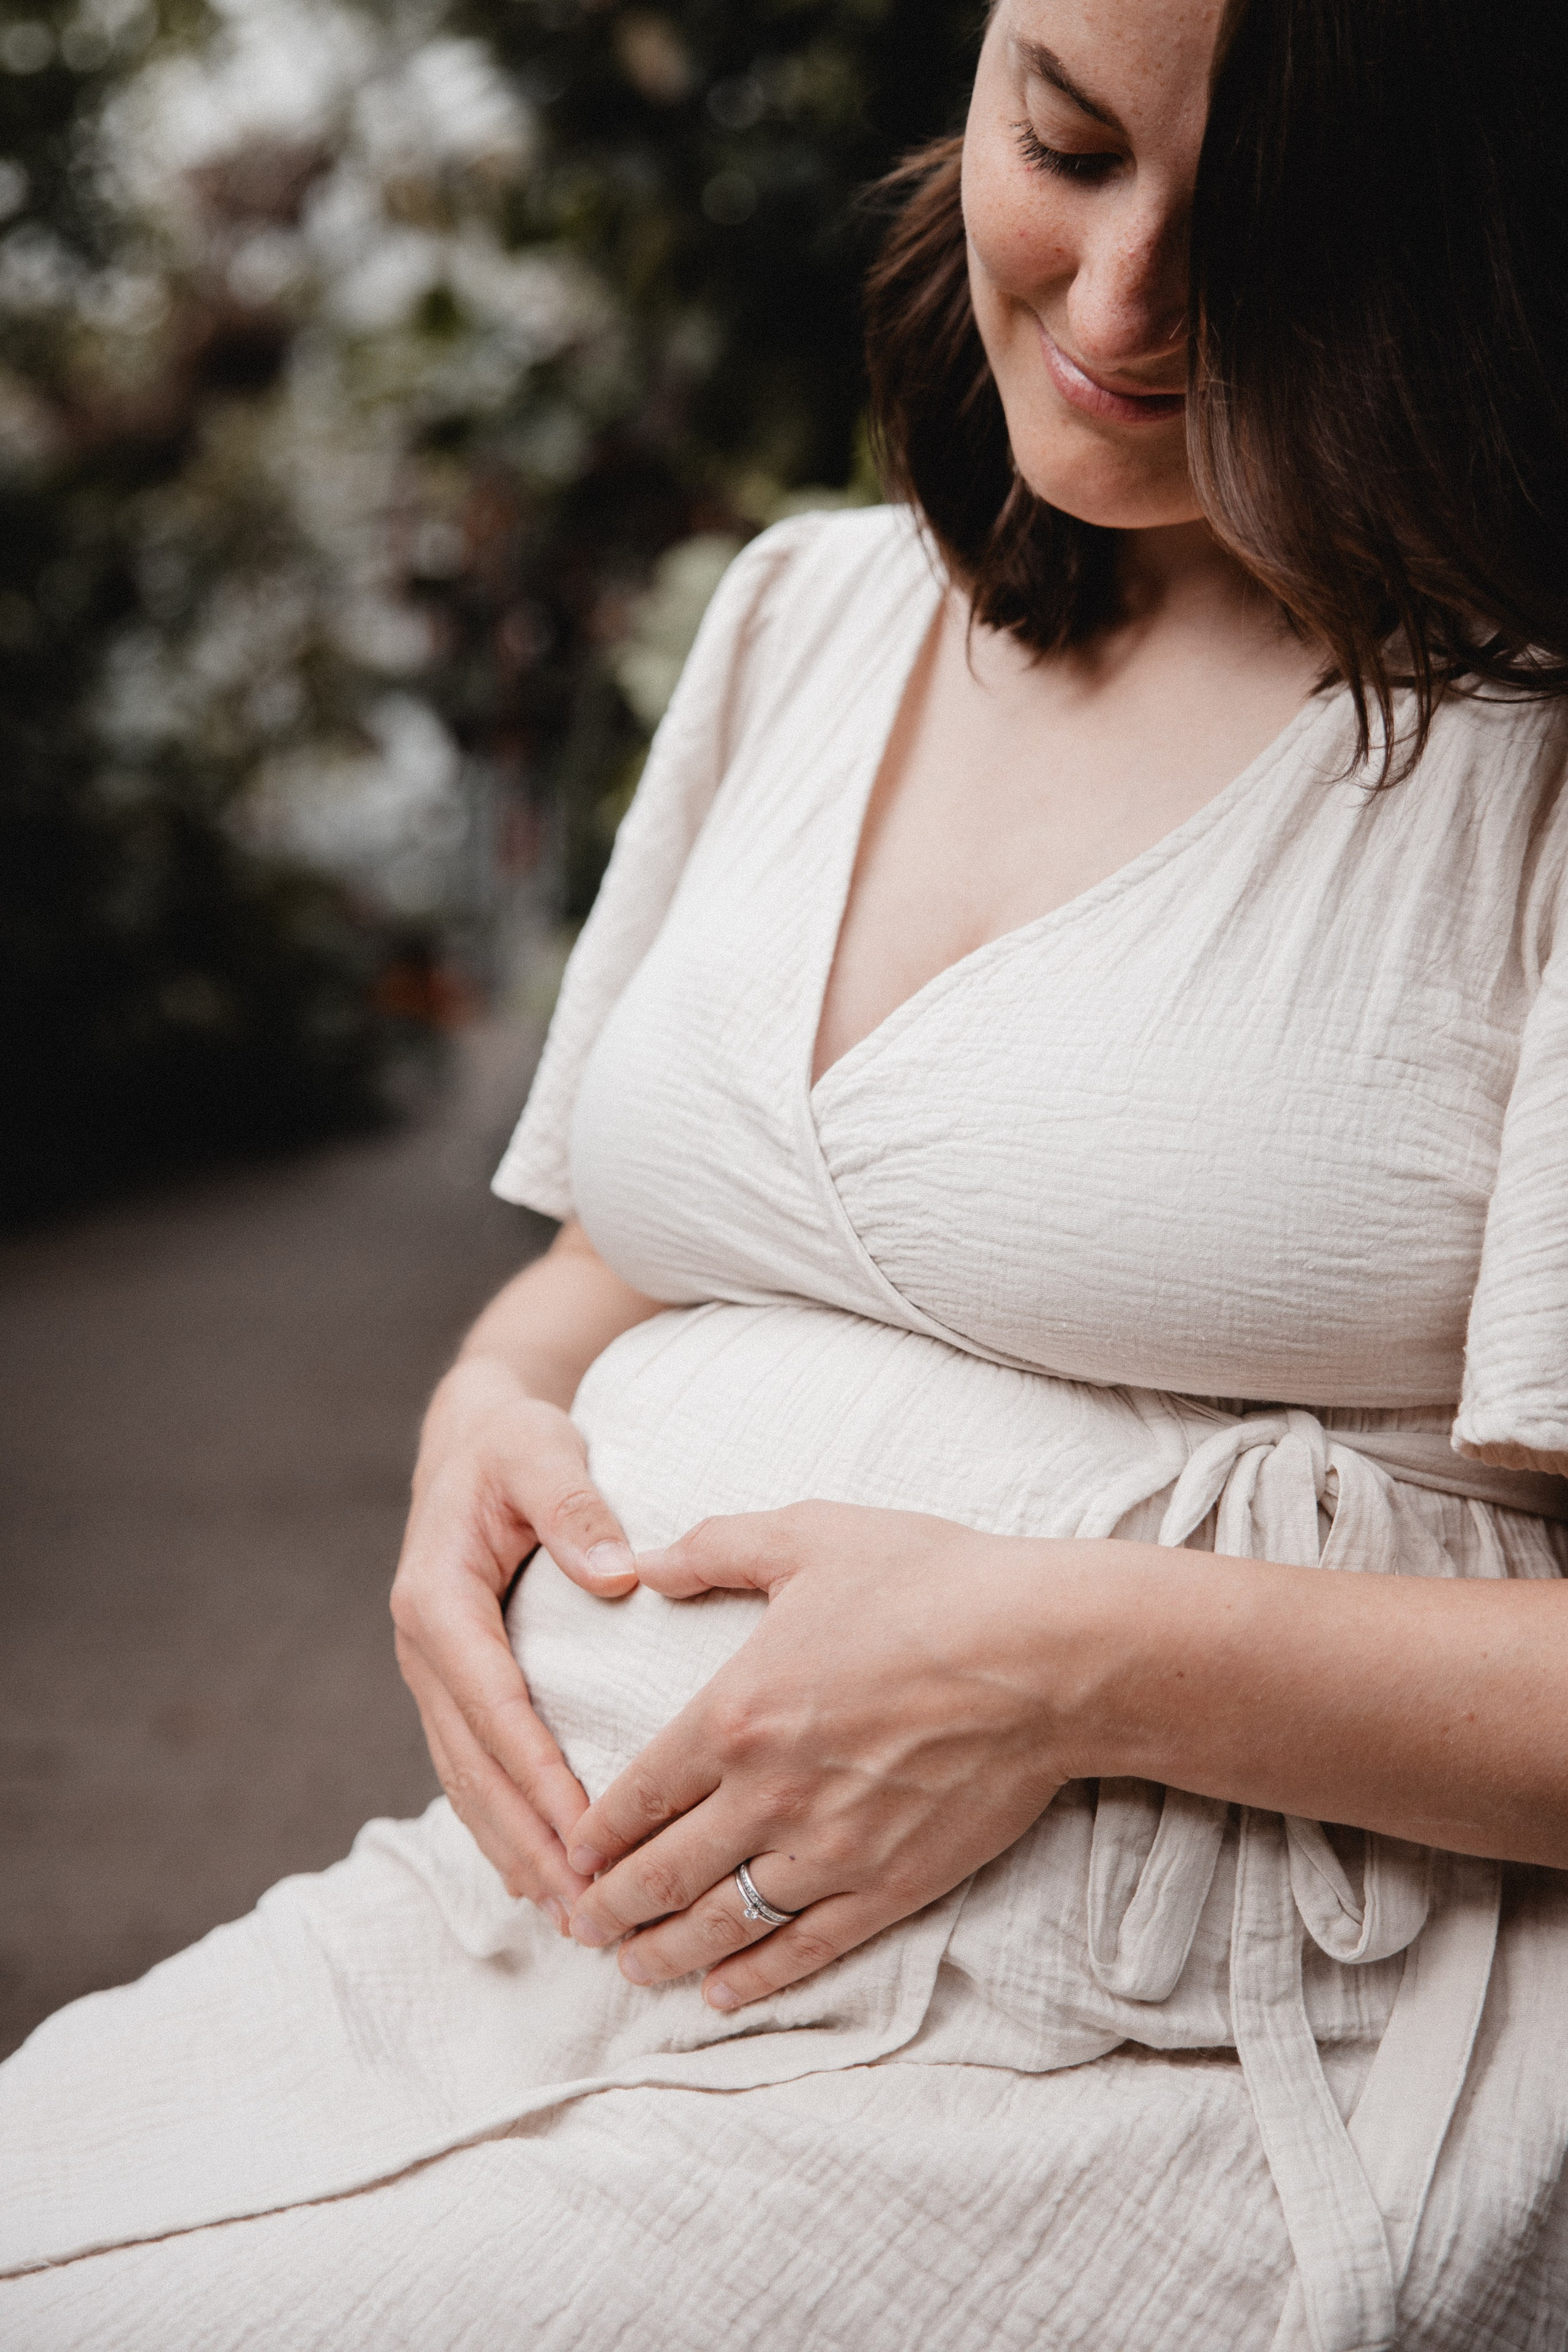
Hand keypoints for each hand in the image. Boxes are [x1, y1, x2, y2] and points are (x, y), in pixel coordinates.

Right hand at [391, 1354, 640, 1921]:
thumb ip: (576, 1505)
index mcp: (438, 1601)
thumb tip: (619, 1573)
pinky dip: (502, 1827)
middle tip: (589, 1910)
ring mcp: (430, 1676)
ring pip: (468, 1784)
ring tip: (571, 1917)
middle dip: (530, 1843)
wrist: (468, 1439)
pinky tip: (538, 1877)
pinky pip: (471, 1771)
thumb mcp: (543, 1451)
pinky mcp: (450, 1688)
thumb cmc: (513, 1444)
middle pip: (476, 1767)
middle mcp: (423, 1649)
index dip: (540, 1777)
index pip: (495, 1707)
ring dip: (515, 1851)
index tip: (590, 1835)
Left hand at [563, 1502, 1078, 2007]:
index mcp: (735, 1714)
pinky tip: (721, 1991)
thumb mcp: (810, 1536)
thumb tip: (643, 1559)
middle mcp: (769, 1796)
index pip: (636, 1797)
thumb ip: (714, 1548)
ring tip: (631, 1970)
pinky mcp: (892, 1884)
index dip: (591, 1836)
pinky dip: (756, 1977)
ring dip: (664, 1953)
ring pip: (723, 1923)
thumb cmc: (931, 1582)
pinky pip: (807, 1948)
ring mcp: (831, 1850)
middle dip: (609, 1909)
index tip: (566, 1855)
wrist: (1044, 1653)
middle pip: (662, 1875)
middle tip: (576, 1928)